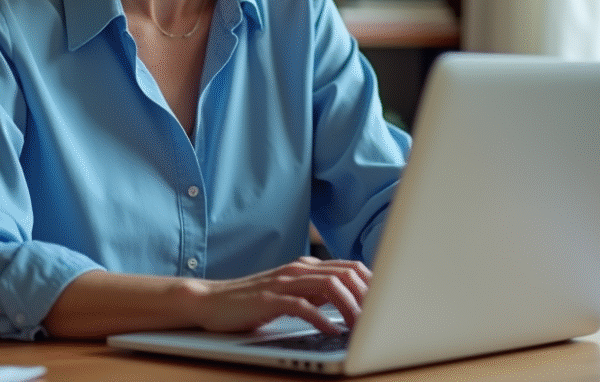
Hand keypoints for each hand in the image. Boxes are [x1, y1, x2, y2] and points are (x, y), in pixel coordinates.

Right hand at [185, 256, 370, 334]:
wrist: (213, 301)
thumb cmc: (253, 301)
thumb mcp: (291, 293)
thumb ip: (316, 293)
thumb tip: (349, 302)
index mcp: (306, 267)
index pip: (349, 267)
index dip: (372, 285)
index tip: (386, 304)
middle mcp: (298, 270)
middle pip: (344, 274)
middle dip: (367, 296)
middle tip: (378, 318)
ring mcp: (283, 283)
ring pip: (329, 286)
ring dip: (350, 307)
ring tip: (361, 327)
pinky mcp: (270, 299)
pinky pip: (303, 306)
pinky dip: (321, 319)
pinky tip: (331, 332)